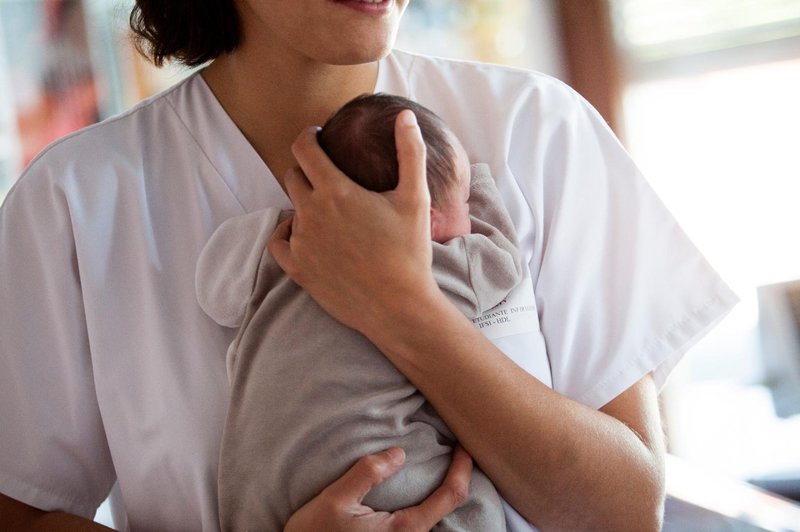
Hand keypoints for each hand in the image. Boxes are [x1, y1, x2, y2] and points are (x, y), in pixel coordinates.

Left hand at [268, 111, 440, 336]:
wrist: (399, 307)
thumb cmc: (410, 252)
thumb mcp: (415, 198)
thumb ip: (410, 152)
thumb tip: (405, 116)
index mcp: (336, 191)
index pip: (304, 147)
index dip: (309, 135)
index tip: (318, 136)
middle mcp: (311, 213)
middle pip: (293, 175)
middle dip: (307, 168)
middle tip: (326, 174)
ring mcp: (301, 243)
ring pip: (292, 209)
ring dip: (305, 204)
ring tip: (331, 212)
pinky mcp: (297, 269)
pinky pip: (278, 241)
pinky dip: (289, 232)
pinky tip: (305, 233)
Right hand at [284, 446, 472, 531]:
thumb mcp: (335, 499)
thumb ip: (368, 473)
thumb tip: (400, 453)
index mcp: (404, 531)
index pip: (450, 495)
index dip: (462, 468)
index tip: (463, 447)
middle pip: (449, 509)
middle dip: (456, 480)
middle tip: (454, 452)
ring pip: (436, 520)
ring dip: (443, 495)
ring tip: (440, 468)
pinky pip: (422, 526)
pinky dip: (429, 506)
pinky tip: (420, 492)